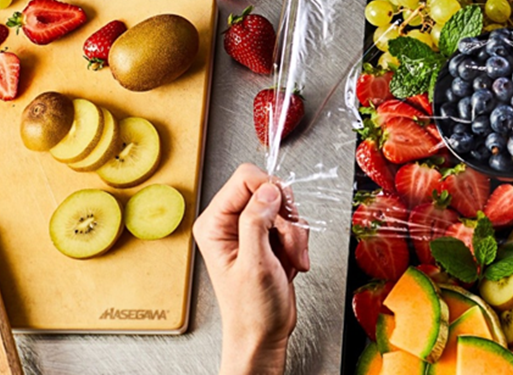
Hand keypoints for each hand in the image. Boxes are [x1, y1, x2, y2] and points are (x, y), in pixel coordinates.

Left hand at [194, 163, 310, 374]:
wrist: (264, 333)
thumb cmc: (251, 310)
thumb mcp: (254, 265)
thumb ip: (256, 222)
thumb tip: (268, 189)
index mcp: (214, 224)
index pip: (244, 178)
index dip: (269, 189)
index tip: (281, 211)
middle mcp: (229, 223)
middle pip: (268, 189)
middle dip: (286, 217)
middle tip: (288, 242)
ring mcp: (249, 228)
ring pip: (284, 206)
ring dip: (296, 233)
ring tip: (290, 259)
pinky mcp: (267, 236)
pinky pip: (292, 221)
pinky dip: (299, 240)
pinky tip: (292, 262)